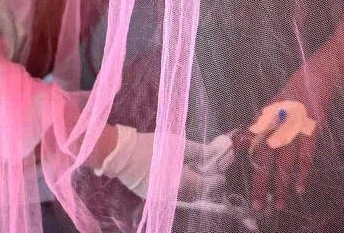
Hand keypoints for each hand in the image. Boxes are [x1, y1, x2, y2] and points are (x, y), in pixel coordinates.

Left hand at [0, 0, 24, 60]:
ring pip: (19, 35)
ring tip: (9, 61)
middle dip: (17, 49)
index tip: (7, 60)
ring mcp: (9, 18)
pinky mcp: (6, 23)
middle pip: (20, 34)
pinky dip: (12, 45)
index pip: (12, 32)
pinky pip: (14, 35)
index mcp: (3, 13)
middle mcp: (10, 15)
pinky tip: (7, 54)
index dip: (11, 47)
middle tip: (10, 63)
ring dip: (16, 48)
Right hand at [96, 125, 234, 199]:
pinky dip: (181, 185)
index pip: (209, 186)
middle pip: (198, 192)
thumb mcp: (178, 144)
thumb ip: (200, 151)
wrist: (121, 155)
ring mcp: (163, 197)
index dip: (218, 177)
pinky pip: (174, 193)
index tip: (222, 170)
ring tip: (195, 169)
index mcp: (184, 183)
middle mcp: (176, 195)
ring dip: (194, 183)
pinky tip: (180, 173)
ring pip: (186, 194)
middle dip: (206, 181)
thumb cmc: (152, 147)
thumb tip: (219, 150)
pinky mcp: (153, 195)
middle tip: (209, 168)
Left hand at [248, 74, 334, 212]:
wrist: (311, 81)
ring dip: (281, 185)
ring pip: (285, 164)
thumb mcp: (267, 109)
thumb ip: (255, 128)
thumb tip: (239, 144)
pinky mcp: (310, 133)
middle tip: (258, 205)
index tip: (243, 183)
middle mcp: (275, 128)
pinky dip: (303, 173)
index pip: (251, 149)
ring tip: (278, 204)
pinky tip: (300, 188)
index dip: (247, 169)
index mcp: (264, 123)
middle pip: (266, 161)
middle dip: (261, 184)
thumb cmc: (288, 97)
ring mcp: (293, 131)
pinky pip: (306, 157)